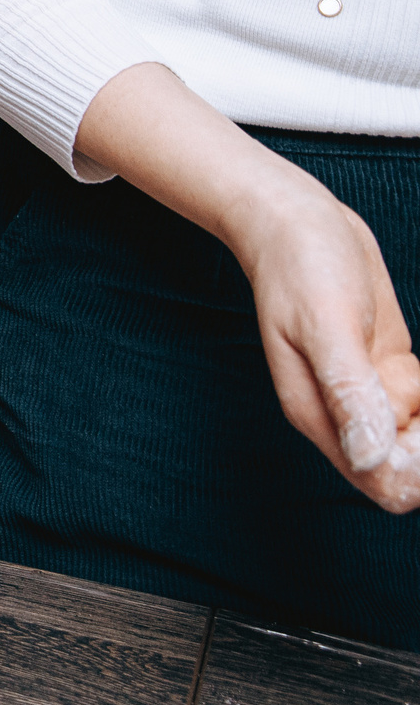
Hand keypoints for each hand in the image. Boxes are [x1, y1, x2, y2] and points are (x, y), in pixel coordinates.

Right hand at [79, 64, 419, 510]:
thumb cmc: (301, 266)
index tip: (419, 419)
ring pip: (418, 441)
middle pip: (405, 470)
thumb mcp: (325, 325)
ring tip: (409, 363)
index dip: (415, 469)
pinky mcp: (386, 372)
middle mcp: (344, 414)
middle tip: (418, 382)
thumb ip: (347, 391)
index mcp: (320, 416)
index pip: (381, 483)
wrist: (296, 221)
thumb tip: (370, 458)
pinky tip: (419, 366)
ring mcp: (368, 394)